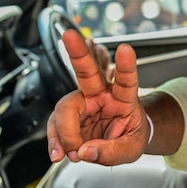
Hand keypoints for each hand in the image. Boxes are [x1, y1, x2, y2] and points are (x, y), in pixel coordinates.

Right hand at [46, 29, 150, 165]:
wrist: (121, 140)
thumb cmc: (130, 135)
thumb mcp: (131, 148)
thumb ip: (112, 152)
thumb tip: (86, 151)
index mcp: (123, 98)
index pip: (126, 80)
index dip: (126, 64)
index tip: (126, 49)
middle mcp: (101, 94)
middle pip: (87, 72)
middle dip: (77, 52)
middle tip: (68, 34)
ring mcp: (82, 104)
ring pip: (65, 108)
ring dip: (63, 132)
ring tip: (73, 152)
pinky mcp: (68, 116)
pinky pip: (55, 124)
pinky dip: (54, 141)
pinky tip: (59, 153)